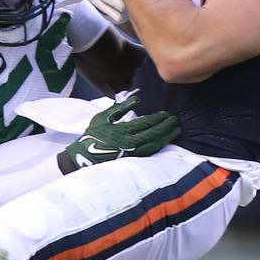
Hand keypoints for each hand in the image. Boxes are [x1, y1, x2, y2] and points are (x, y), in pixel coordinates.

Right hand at [58, 95, 179, 171]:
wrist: (83, 157)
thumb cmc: (92, 135)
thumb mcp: (102, 117)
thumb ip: (120, 108)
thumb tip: (136, 99)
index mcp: (122, 130)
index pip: (145, 123)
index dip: (158, 118)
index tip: (167, 113)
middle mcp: (129, 143)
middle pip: (153, 134)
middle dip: (166, 126)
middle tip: (175, 120)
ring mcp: (132, 152)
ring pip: (154, 144)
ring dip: (167, 136)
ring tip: (176, 130)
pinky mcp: (132, 159)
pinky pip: (150, 151)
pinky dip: (160, 145)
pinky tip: (166, 140)